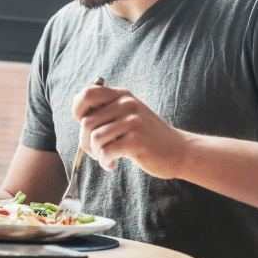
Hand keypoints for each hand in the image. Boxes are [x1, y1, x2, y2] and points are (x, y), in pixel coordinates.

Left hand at [71, 84, 188, 178]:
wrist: (179, 150)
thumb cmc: (147, 136)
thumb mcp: (129, 115)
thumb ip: (107, 110)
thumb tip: (78, 114)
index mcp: (122, 95)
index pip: (86, 94)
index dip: (77, 111)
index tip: (85, 127)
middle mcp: (127, 104)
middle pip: (86, 122)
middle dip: (85, 142)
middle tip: (96, 151)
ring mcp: (133, 121)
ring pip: (94, 138)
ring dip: (95, 153)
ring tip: (106, 157)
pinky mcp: (136, 140)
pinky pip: (105, 152)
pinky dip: (104, 161)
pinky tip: (112, 164)